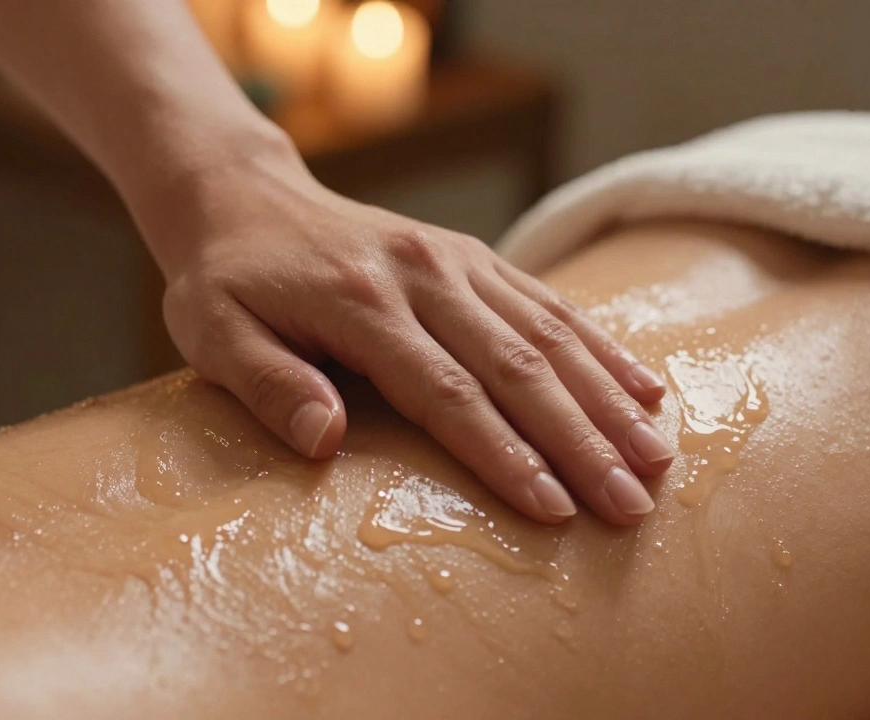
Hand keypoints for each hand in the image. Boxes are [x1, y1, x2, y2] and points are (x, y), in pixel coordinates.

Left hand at [134, 143, 674, 524]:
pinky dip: (600, 347)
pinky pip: (548, 301)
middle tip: (633, 506)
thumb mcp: (212, 333)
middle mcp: (424, 275)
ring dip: (607, 400)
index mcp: (362, 304)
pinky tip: (643, 390)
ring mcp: (456, 259)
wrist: (247, 199)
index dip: (505, 454)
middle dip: (581, 442)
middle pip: (518, 367)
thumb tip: (324, 441)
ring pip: (549, 333)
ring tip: (657, 460)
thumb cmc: (228, 283)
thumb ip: (266, 385)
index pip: (448, 392)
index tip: (557, 510)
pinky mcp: (473, 255)